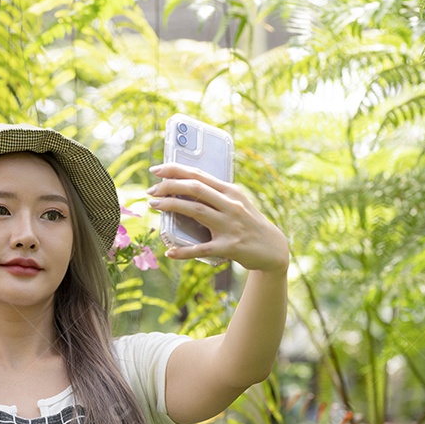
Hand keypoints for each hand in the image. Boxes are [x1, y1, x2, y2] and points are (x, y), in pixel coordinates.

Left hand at [148, 164, 288, 272]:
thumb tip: (184, 188)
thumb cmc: (248, 223)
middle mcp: (231, 205)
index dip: (176, 170)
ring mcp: (230, 225)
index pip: (199, 175)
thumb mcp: (236, 203)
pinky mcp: (230, 247)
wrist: (273, 248)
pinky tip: (170, 252)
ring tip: (154, 205)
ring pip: (196, 211)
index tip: (156, 170)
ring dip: (172, 206)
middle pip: (195, 189)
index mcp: (231, 191)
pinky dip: (184, 251)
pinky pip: (202, 248)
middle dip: (169, 186)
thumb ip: (215, 196)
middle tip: (151, 190)